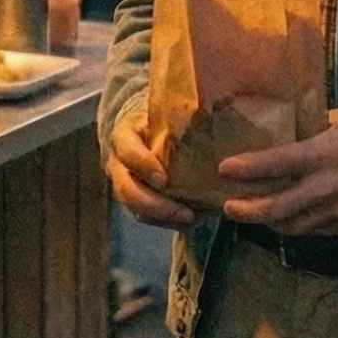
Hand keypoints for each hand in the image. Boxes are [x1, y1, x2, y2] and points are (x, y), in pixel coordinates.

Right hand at [107, 106, 198, 228]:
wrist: (150, 132)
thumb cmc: (164, 121)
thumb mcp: (168, 116)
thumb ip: (183, 124)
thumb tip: (218, 136)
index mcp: (124, 137)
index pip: (126, 150)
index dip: (143, 165)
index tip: (164, 179)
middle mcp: (119, 164)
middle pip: (126, 189)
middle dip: (154, 204)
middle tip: (185, 212)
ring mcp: (125, 186)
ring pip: (136, 209)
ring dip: (165, 219)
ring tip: (192, 219)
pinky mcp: (137, 203)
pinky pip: (150, 218)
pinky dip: (170, 222)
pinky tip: (192, 219)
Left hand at [217, 109, 337, 236]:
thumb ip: (316, 129)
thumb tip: (293, 127)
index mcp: (324, 153)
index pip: (276, 163)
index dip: (247, 168)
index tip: (224, 168)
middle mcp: (326, 186)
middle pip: (276, 208)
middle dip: (247, 211)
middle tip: (228, 207)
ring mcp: (337, 211)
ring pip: (292, 226)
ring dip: (268, 222)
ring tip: (253, 214)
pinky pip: (314, 231)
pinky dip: (296, 226)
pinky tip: (288, 219)